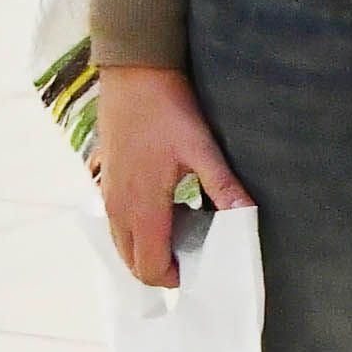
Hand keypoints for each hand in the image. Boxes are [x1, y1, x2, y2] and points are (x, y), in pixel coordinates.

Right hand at [95, 63, 251, 288]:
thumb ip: (223, 187)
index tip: (202, 266)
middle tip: (198, 251)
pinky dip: (139, 229)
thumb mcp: (202, 148)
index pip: (150, 267)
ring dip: (150, 247)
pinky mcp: (105, 180)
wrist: (133, 73)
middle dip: (162, 267)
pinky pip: (118, 222)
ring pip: (123, 244)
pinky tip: (169, 207)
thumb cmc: (166, 109)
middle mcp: (116, 208)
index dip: (175, 277)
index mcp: (140, 208)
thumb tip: (246, 217)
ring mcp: (106, 194)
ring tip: (187, 228)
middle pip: (132, 263)